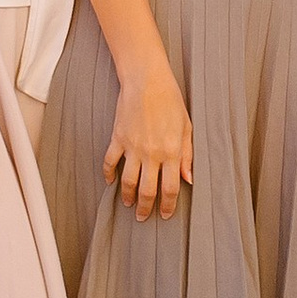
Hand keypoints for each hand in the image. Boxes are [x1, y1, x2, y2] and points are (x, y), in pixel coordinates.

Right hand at [103, 62, 192, 220]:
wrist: (147, 80)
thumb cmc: (170, 100)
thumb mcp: (186, 128)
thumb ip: (187, 155)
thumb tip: (188, 179)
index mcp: (171, 152)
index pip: (170, 188)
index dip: (167, 206)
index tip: (165, 214)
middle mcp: (151, 153)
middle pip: (147, 191)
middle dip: (145, 208)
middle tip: (143, 217)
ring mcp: (132, 147)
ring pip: (127, 181)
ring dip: (127, 196)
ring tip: (128, 204)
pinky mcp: (118, 138)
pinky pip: (109, 162)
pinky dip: (108, 175)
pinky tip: (111, 182)